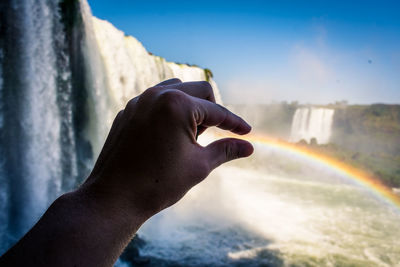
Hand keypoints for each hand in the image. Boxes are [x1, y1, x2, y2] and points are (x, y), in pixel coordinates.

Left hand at [82, 79, 252, 219]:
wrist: (114, 198)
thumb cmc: (158, 184)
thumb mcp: (199, 166)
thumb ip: (225, 150)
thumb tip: (249, 147)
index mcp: (177, 105)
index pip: (216, 111)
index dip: (235, 123)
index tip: (247, 132)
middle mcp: (156, 95)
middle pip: (199, 90)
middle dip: (212, 111)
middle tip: (213, 136)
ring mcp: (138, 101)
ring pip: (176, 90)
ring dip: (190, 106)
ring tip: (190, 135)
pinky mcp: (127, 111)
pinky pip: (155, 101)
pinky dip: (169, 111)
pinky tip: (169, 135)